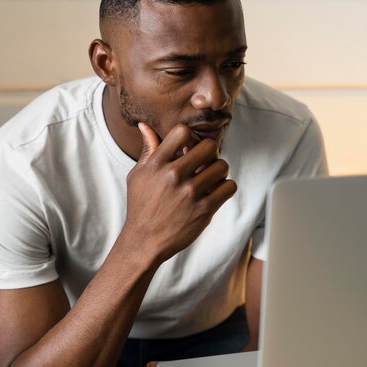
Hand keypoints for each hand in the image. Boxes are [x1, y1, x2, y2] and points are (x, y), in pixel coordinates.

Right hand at [121, 123, 236, 262]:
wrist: (144, 241)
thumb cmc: (141, 206)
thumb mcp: (138, 176)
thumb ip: (148, 150)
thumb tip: (145, 125)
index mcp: (157, 164)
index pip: (182, 131)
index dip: (189, 136)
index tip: (189, 147)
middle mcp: (174, 176)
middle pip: (209, 146)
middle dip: (209, 152)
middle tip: (205, 161)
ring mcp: (190, 193)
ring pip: (222, 166)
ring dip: (219, 171)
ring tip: (211, 178)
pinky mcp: (204, 210)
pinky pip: (229, 187)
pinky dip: (225, 187)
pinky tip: (215, 191)